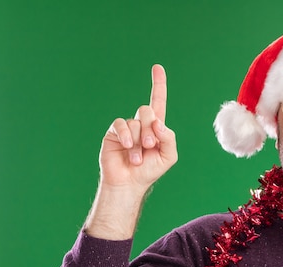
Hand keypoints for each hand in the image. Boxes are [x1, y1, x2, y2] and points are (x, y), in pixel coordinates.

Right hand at [84, 65, 177, 239]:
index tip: (157, 68)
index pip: (158, 102)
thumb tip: (159, 122)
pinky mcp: (113, 133)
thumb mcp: (168, 156)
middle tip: (150, 146)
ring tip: (137, 158)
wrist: (130, 183)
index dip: (158, 85)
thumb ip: (169, 138)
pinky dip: (126, 136)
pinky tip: (127, 147)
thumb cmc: (149, 171)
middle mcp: (141, 124)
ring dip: (139, 141)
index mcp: (156, 128)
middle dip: (151, 128)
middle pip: (148, 111)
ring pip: (135, 121)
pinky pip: (121, 125)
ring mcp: (127, 128)